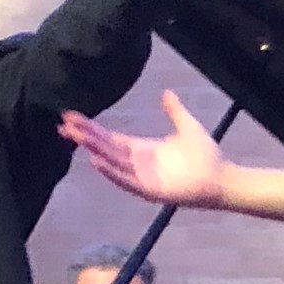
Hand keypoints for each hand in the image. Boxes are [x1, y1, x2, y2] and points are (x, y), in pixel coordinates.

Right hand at [62, 89, 227, 208]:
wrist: (222, 177)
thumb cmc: (205, 155)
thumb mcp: (187, 125)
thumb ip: (174, 110)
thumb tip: (166, 92)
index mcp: (142, 149)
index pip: (110, 137)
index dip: (91, 128)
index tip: (72, 117)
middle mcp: (138, 163)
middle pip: (104, 148)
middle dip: (84, 136)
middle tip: (61, 124)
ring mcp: (142, 177)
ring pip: (111, 161)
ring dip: (92, 150)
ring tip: (74, 137)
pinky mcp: (150, 190)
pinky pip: (126, 181)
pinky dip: (111, 172)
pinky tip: (95, 161)